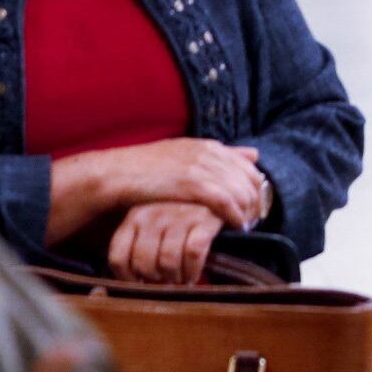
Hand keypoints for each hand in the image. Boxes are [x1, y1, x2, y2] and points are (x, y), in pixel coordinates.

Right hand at [96, 138, 267, 227]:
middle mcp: (209, 152)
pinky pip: (225, 201)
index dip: (257, 188)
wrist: (115, 174)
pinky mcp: (191, 183)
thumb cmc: (148, 170)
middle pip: (250, 180)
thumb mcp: (187, 155)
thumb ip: (222, 155)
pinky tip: (235, 226)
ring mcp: (200, 166)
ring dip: (248, 211)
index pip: (250, 167)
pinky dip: (234, 215)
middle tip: (254, 219)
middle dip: (256, 202)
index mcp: (209, 145)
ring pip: (242, 191)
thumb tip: (255, 154)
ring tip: (245, 225)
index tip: (255, 206)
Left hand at [108, 201, 223, 284]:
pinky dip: (192, 270)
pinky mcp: (205, 219)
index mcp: (135, 216)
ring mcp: (180, 215)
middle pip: (144, 264)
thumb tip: (130, 282)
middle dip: (155, 279)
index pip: (118, 257)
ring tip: (179, 279)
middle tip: (164, 281)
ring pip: (168, 261)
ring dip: (175, 278)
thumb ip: (138, 245)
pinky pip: (193, 253)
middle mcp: (154, 214)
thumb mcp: (153, 224)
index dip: (127, 278)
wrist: (223, 190)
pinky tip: (193, 274)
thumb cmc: (181, 218)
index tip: (139, 284)